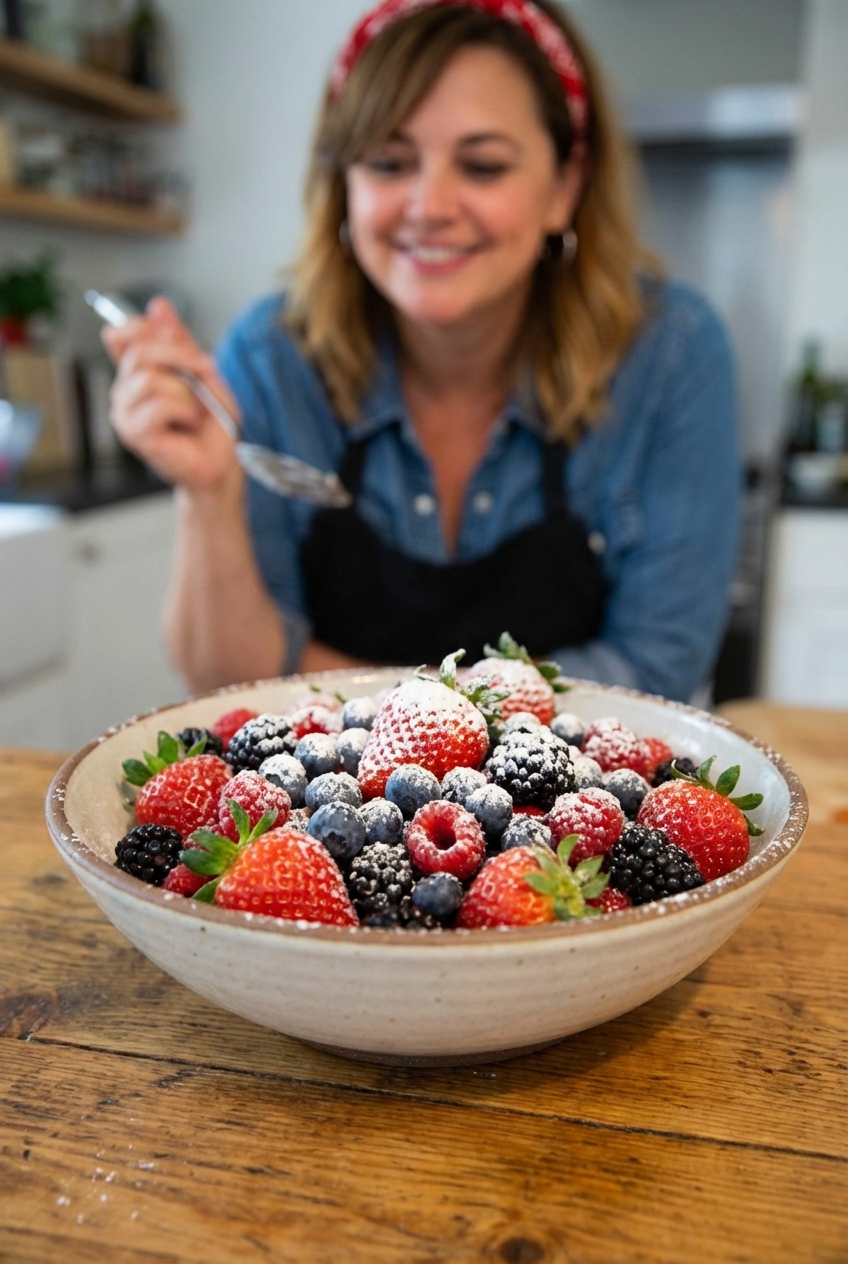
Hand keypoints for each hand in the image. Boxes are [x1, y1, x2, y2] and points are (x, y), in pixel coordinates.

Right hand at [103, 296, 241, 494]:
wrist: (223, 464)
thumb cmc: (214, 425)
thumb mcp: (202, 372)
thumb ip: (179, 341)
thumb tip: (158, 306)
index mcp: (137, 375)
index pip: (123, 335)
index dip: (145, 327)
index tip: (178, 337)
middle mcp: (125, 392)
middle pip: (140, 350)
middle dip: (181, 355)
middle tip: (206, 372)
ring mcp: (125, 414)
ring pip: (151, 378)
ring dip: (187, 392)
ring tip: (196, 411)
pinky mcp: (134, 433)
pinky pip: (159, 404)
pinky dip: (185, 411)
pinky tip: (189, 425)